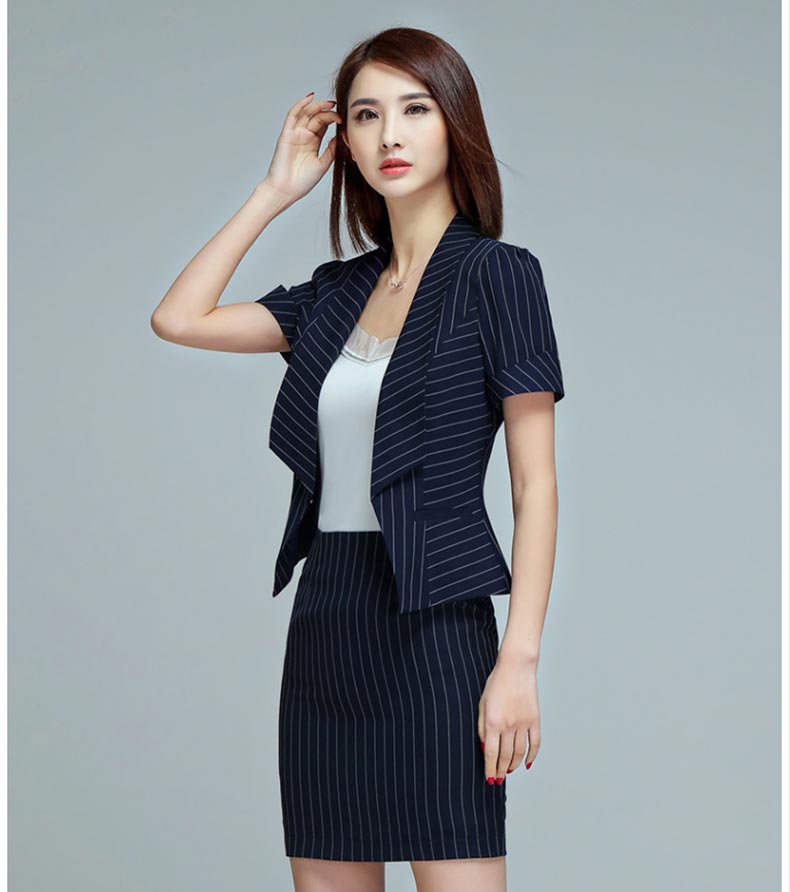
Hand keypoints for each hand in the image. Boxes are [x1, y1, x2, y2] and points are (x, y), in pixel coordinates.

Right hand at [261, 93, 341, 207]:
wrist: (286, 190)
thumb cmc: (302, 181)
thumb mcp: (323, 164)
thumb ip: (332, 150)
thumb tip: (341, 136)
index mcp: (312, 142)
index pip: (324, 124)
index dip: (334, 118)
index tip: (344, 119)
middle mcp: (303, 136)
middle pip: (317, 117)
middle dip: (328, 111)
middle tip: (339, 110)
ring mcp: (295, 134)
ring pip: (306, 113)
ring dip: (318, 106)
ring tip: (330, 103)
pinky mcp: (286, 134)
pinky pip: (292, 115)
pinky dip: (300, 105)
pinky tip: (310, 98)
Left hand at [478, 657, 539, 781]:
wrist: (516, 667)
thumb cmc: (496, 683)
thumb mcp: (482, 704)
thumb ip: (482, 727)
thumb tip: (485, 748)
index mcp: (493, 722)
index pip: (491, 754)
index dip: (490, 769)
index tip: (490, 779)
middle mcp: (509, 725)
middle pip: (505, 756)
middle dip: (501, 770)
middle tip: (499, 779)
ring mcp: (524, 723)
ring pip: (519, 752)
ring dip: (513, 765)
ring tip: (509, 771)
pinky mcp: (535, 719)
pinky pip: (535, 743)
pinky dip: (532, 756)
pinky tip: (526, 763)